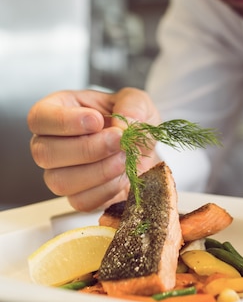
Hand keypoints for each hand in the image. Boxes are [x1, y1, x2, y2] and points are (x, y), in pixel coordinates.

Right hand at [27, 87, 160, 211]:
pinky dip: (106, 189)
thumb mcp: (137, 100)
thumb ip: (132, 104)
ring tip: (124, 158)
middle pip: (45, 153)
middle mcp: (51, 143)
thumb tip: (124, 124)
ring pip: (60, 181)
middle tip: (118, 140)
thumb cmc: (130, 120)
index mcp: (57, 111)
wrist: (145, 148)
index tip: (96, 121)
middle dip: (87, 148)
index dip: (64, 121)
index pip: (39, 118)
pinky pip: (81, 201)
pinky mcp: (77, 197)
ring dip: (98, 171)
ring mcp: (60, 173)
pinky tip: (123, 175)